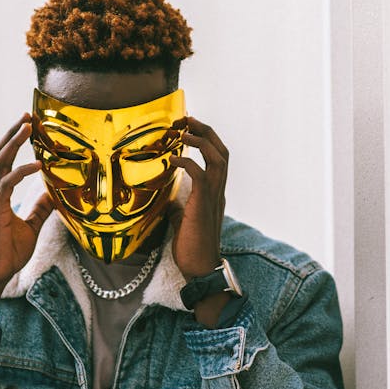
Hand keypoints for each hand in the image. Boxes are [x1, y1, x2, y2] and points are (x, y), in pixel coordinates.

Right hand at [0, 115, 53, 338]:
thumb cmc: (7, 253)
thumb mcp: (31, 226)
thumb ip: (40, 209)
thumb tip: (54, 194)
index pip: (4, 162)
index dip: (13, 143)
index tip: (27, 125)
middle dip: (12, 134)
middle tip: (26, 115)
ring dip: (13, 143)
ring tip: (27, 126)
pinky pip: (7, 185)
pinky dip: (21, 171)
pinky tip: (37, 165)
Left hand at [168, 116, 228, 280]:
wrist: (198, 269)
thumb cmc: (191, 247)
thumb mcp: (182, 220)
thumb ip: (179, 205)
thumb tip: (168, 198)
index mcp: (216, 192)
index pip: (218, 157)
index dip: (206, 139)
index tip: (189, 127)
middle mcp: (219, 191)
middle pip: (222, 151)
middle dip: (205, 131)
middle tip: (186, 119)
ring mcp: (214, 197)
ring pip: (217, 158)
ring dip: (199, 140)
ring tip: (182, 131)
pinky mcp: (202, 205)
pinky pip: (200, 175)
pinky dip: (187, 162)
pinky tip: (172, 158)